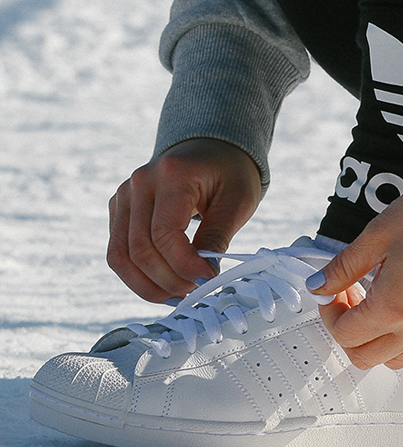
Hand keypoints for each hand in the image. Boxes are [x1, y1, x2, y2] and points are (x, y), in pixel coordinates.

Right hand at [108, 138, 261, 301]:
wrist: (212, 149)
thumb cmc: (230, 173)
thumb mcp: (238, 200)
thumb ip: (217, 236)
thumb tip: (202, 276)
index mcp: (172, 174)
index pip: (164, 233)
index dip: (184, 265)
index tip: (208, 278)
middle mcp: (139, 183)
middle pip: (140, 249)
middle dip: (169, 280)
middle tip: (197, 291)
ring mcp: (123, 196)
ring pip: (121, 256)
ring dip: (149, 286)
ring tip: (180, 296)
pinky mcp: (119, 210)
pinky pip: (119, 252)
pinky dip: (139, 276)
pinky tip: (166, 285)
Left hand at [312, 177, 402, 368]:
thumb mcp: (378, 233)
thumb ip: (343, 266)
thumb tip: (317, 286)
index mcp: (391, 306)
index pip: (344, 334)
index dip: (330, 312)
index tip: (335, 288)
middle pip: (366, 356)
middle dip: (349, 330)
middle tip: (353, 296)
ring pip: (399, 359)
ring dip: (379, 339)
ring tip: (382, 302)